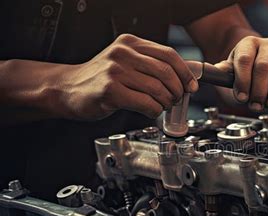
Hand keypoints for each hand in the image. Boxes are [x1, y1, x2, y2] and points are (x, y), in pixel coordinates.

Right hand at [61, 34, 197, 119]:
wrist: (67, 89)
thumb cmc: (100, 79)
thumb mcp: (125, 63)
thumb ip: (149, 66)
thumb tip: (183, 79)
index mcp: (130, 43)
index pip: (169, 54)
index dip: (185, 72)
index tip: (191, 86)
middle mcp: (123, 53)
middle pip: (166, 72)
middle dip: (177, 90)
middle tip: (176, 100)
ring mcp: (116, 71)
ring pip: (157, 89)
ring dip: (166, 102)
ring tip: (162, 106)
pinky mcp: (110, 90)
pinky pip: (145, 103)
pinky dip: (154, 110)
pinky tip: (150, 111)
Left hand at [215, 36, 267, 110]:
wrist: (262, 68)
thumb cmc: (246, 72)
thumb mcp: (232, 72)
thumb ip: (224, 73)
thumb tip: (215, 72)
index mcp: (248, 44)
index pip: (245, 60)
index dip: (243, 81)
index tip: (241, 97)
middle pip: (263, 66)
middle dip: (259, 90)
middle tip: (256, 105)